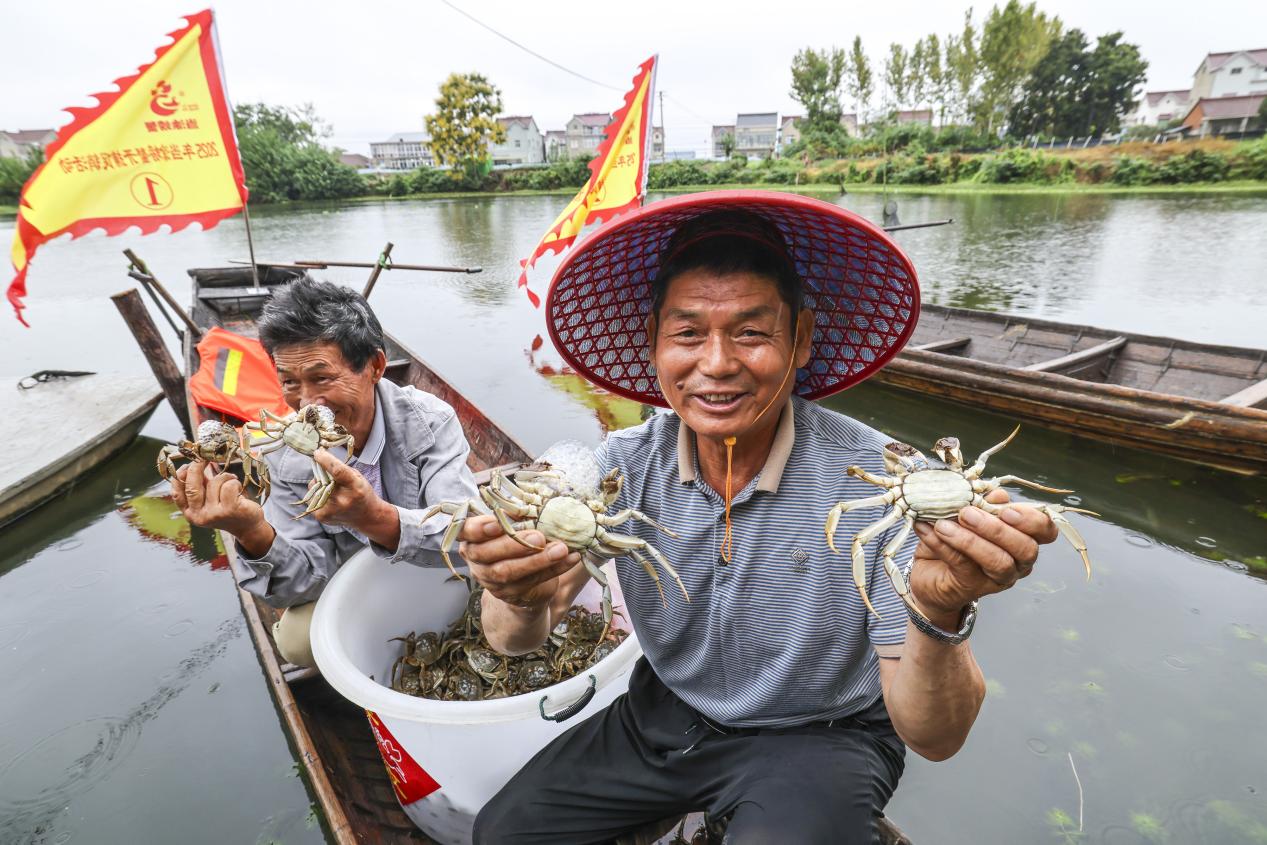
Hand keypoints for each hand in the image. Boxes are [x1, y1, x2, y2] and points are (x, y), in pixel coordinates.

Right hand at [171, 461, 270, 546]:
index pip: (176, 492)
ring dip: (224, 476)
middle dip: (197, 467)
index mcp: (189, 512)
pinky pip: (228, 486)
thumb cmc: (227, 507)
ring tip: (231, 480)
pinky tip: (238, 487)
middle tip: (205, 458)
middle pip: (191, 486)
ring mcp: (213, 514)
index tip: (189, 463)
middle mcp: (198, 515)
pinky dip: (234, 481)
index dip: (180, 475)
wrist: (247, 526)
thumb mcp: (209, 498)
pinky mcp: (229, 510)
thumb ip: (200, 484)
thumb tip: (195, 462)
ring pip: (214, 483)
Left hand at [308, 449, 383, 527]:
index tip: (318, 452)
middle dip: (322, 473)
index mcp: (355, 488)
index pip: (337, 471)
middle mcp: (342, 500)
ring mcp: (331, 510)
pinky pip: (311, 497)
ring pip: (314, 487)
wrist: (366, 516)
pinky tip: (329, 498)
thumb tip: (320, 459)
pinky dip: (318, 494)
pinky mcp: (322, 516)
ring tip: (332, 490)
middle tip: (329, 474)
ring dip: (319, 484)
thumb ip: (340, 469)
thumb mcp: (357, 477)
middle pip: (321, 478)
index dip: (325, 460)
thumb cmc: (361, 492)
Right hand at [458, 515, 580, 610]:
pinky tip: (571, 558)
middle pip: (488, 553)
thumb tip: (532, 505)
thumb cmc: (515, 542)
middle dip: (514, 544)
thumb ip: (516, 517)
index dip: (478, 529)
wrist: (522, 579)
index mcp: (472, 538)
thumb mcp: (513, 527)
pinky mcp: (511, 594)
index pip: (465, 532)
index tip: (496, 524)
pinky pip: (533, 581)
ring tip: (561, 549)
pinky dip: (555, 569)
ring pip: (509, 572)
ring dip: (537, 560)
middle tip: (539, 537)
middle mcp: (476, 560)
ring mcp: (491, 580)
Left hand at [909, 489, 1059, 627]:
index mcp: (1023, 538)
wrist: (927, 571)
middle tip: (967, 513)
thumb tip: (997, 494)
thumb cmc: (953, 538)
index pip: (1045, 531)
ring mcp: (997, 578)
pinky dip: (943, 545)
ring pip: (998, 561)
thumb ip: (984, 504)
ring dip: (970, 540)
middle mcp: (1018, 562)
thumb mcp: (968, 515)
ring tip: (943, 525)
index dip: (1033, 520)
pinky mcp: (972, 587)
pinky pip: (963, 564)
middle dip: (997, 529)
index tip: (1007, 510)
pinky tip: (928, 530)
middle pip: (1025, 548)